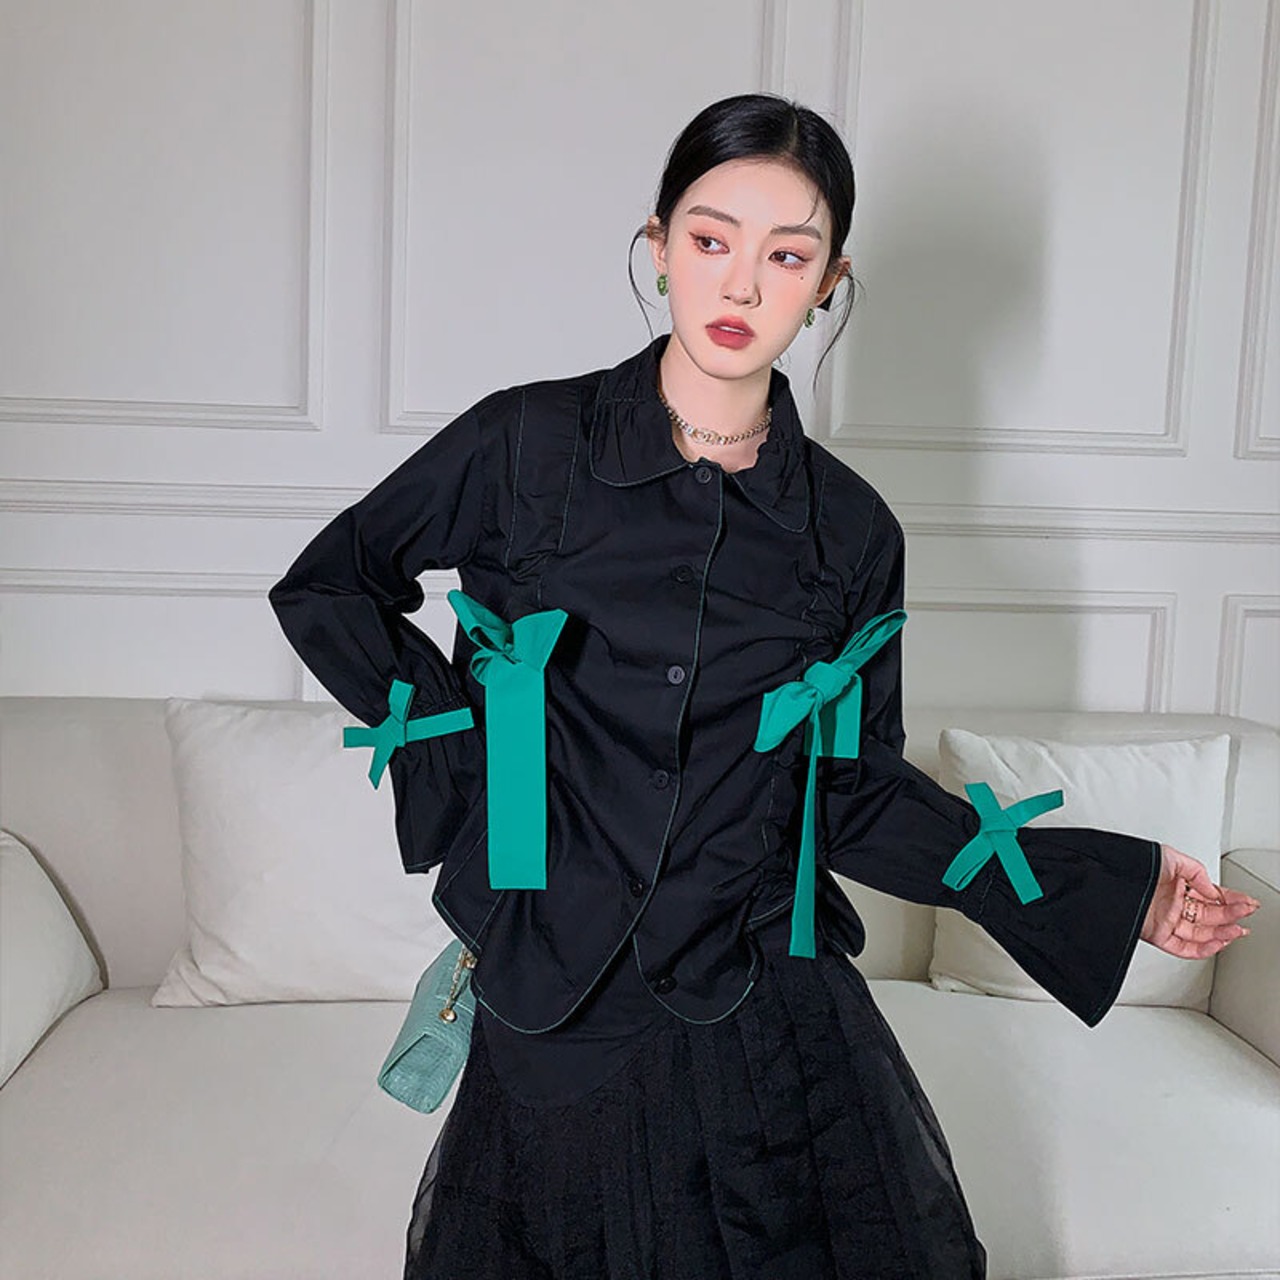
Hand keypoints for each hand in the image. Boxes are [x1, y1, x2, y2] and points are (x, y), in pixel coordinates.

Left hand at [1140, 843, 1259, 958]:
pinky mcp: (1155, 934)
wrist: (1108, 877)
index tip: (1247, 902)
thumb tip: (1214, 891)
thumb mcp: (1170, 857)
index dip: (1230, 900)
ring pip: (1199, 933)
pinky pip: (1182, 948)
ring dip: (1222, 933)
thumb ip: (1196, 873)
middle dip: (1231, 915)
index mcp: (1174, 885)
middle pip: (1208, 915)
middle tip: (1247, 913)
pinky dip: (1202, 949)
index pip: (1208, 895)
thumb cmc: (1132, 863)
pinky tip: (1219, 943)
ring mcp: (1164, 919)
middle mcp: (1170, 903)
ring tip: (1239, 929)